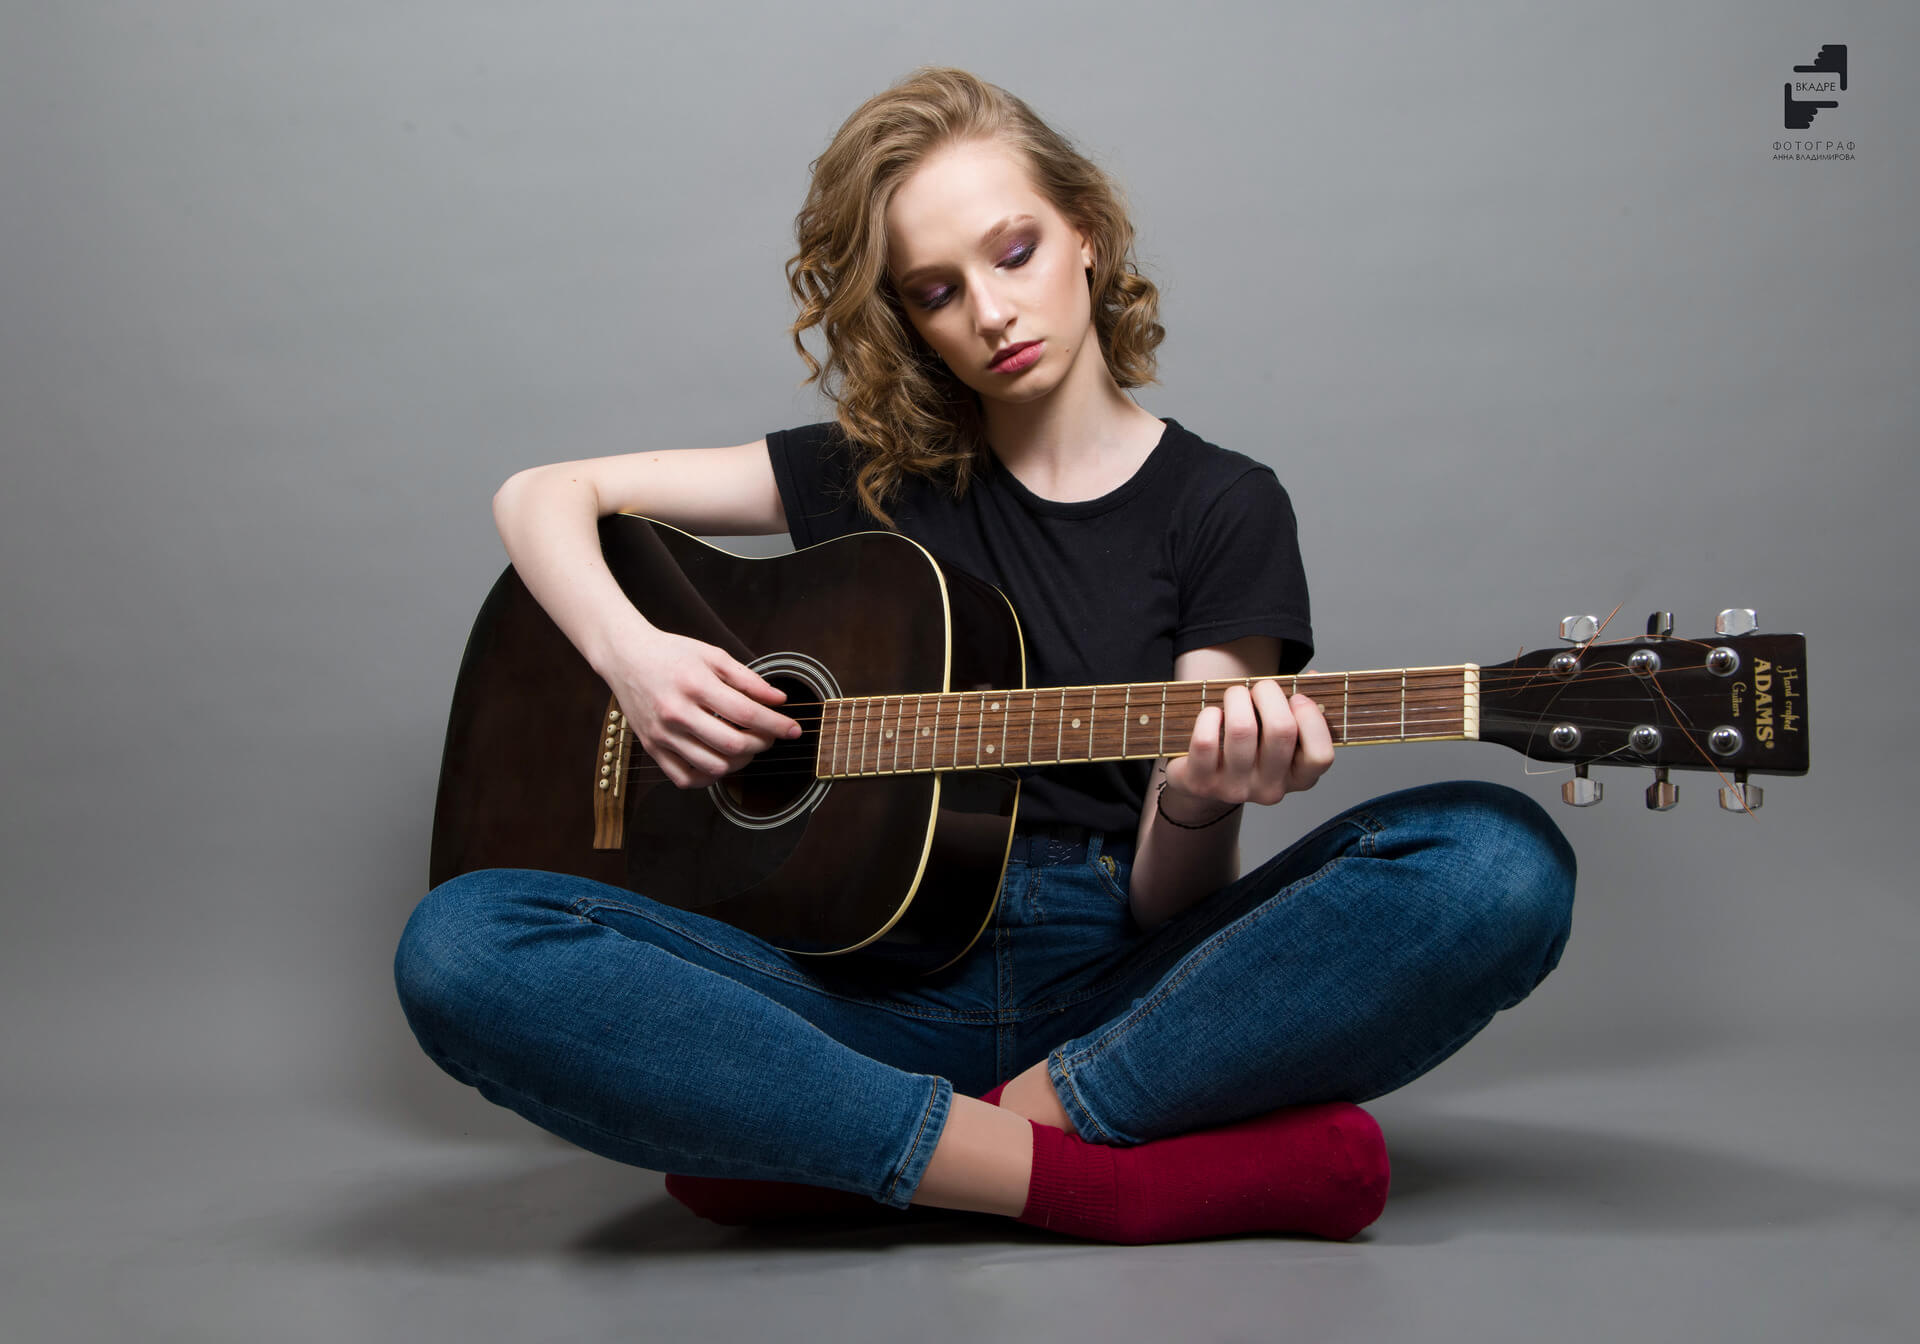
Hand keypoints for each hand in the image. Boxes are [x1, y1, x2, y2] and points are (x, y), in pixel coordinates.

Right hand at [598, 625, 801, 789]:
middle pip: (732, 744)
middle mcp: (676, 712)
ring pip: (713, 766)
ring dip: (740, 762)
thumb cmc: (672, 654)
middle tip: (768, 737)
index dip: (776, 724)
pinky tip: (719, 761)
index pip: (746, 712)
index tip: (793, 729)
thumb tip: (779, 700)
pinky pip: (685, 779)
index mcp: (694, 684)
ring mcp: (662, 734)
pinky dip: (709, 777)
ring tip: (745, 746)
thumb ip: (748, 679)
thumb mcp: (713, 655)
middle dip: (761, 744)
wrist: (625, 657)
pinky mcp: (652, 748)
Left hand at [1161, 677, 1333, 816]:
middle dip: (1269, 693)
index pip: (1320, 755)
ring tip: (1235, 695)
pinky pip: (1206, 741)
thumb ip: (1301, 707)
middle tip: (1260, 688)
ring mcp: (1236, 789)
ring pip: (1242, 729)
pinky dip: (1209, 716)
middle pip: (1281, 730)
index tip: (1297, 698)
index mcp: (1299, 778)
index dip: (1312, 718)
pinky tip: (1213, 715)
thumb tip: (1312, 676)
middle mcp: (1270, 789)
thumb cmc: (1251, 747)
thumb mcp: (1280, 733)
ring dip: (1237, 697)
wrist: (1205, 780)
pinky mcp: (1202, 783)